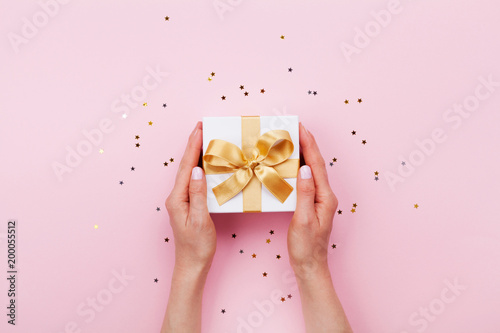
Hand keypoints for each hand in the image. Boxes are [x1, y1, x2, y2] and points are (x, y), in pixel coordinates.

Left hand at [162, 122, 215, 332]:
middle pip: (186, 165)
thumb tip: (198, 171)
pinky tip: (205, 163)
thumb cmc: (197, 246)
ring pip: (189, 172)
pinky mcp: (187, 204)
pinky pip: (193, 180)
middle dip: (193, 145)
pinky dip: (199, 167)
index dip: (193, 147)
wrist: (192, 264)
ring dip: (196, 154)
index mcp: (178, 198)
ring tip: (203, 138)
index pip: (187, 167)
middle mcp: (176, 196)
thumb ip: (198, 194)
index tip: (199, 129)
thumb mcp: (201, 220)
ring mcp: (181, 200)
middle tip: (202, 127)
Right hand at [287, 123, 351, 332]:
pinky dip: (298, 167)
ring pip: (311, 170)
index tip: (300, 127)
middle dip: (306, 143)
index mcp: (325, 197)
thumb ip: (305, 194)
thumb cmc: (306, 247)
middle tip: (294, 127)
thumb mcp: (303, 220)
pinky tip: (290, 164)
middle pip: (315, 163)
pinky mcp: (312, 203)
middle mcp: (325, 195)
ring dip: (302, 153)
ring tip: (291, 140)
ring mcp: (320, 199)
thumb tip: (303, 170)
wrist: (310, 265)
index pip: (316, 165)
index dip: (308, 144)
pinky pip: (306, 180)